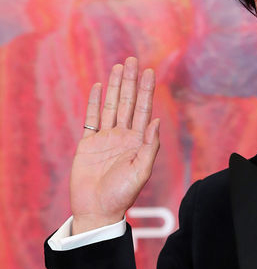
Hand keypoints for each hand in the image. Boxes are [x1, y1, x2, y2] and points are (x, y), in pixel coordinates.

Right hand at [70, 57, 159, 233]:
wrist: (97, 209)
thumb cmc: (121, 195)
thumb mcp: (141, 172)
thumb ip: (149, 147)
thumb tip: (156, 121)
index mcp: (138, 143)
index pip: (144, 111)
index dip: (147, 91)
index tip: (150, 72)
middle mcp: (123, 137)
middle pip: (128, 103)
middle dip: (131, 82)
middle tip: (133, 60)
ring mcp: (106, 139)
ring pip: (111, 106)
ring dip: (116, 87)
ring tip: (119, 67)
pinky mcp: (88, 143)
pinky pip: (92, 118)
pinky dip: (95, 102)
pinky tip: (100, 87)